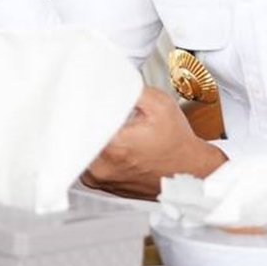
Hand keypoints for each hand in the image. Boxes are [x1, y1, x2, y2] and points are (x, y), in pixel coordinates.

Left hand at [81, 87, 227, 198]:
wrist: (189, 174)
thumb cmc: (177, 143)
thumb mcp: (160, 105)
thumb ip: (131, 88)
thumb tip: (109, 79)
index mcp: (113, 148)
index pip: (78, 122)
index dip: (80, 106)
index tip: (83, 98)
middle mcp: (102, 169)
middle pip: (77, 136)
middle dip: (85, 119)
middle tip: (97, 109)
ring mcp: (100, 181)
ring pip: (80, 150)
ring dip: (90, 135)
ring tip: (108, 126)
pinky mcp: (102, 186)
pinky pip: (88, 162)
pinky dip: (95, 149)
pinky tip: (110, 140)